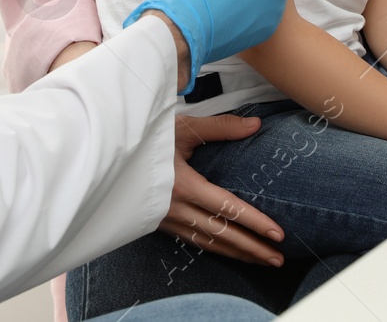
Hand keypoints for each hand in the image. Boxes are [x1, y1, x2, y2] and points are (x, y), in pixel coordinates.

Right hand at [159, 114, 286, 266]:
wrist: (109, 152)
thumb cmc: (146, 137)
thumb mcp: (182, 128)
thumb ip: (221, 128)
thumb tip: (255, 125)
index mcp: (183, 185)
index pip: (227, 208)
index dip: (254, 222)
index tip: (277, 233)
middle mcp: (175, 208)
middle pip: (221, 234)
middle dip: (252, 248)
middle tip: (278, 259)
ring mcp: (166, 219)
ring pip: (207, 243)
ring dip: (237, 254)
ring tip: (262, 260)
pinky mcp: (160, 223)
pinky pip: (193, 241)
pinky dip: (216, 248)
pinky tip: (229, 252)